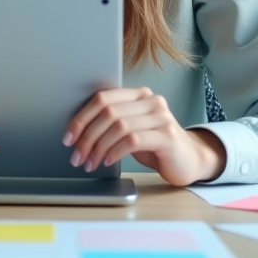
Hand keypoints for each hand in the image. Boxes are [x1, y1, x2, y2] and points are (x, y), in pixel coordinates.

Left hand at [63, 87, 225, 186]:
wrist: (189, 161)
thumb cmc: (155, 146)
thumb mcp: (131, 130)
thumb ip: (112, 123)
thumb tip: (76, 132)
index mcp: (138, 94)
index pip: (103, 98)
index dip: (81, 117)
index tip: (68, 137)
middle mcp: (151, 100)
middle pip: (108, 112)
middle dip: (87, 136)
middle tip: (76, 156)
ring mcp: (161, 117)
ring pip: (119, 126)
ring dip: (98, 147)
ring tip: (90, 163)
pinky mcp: (167, 135)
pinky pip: (132, 140)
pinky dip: (114, 152)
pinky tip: (108, 161)